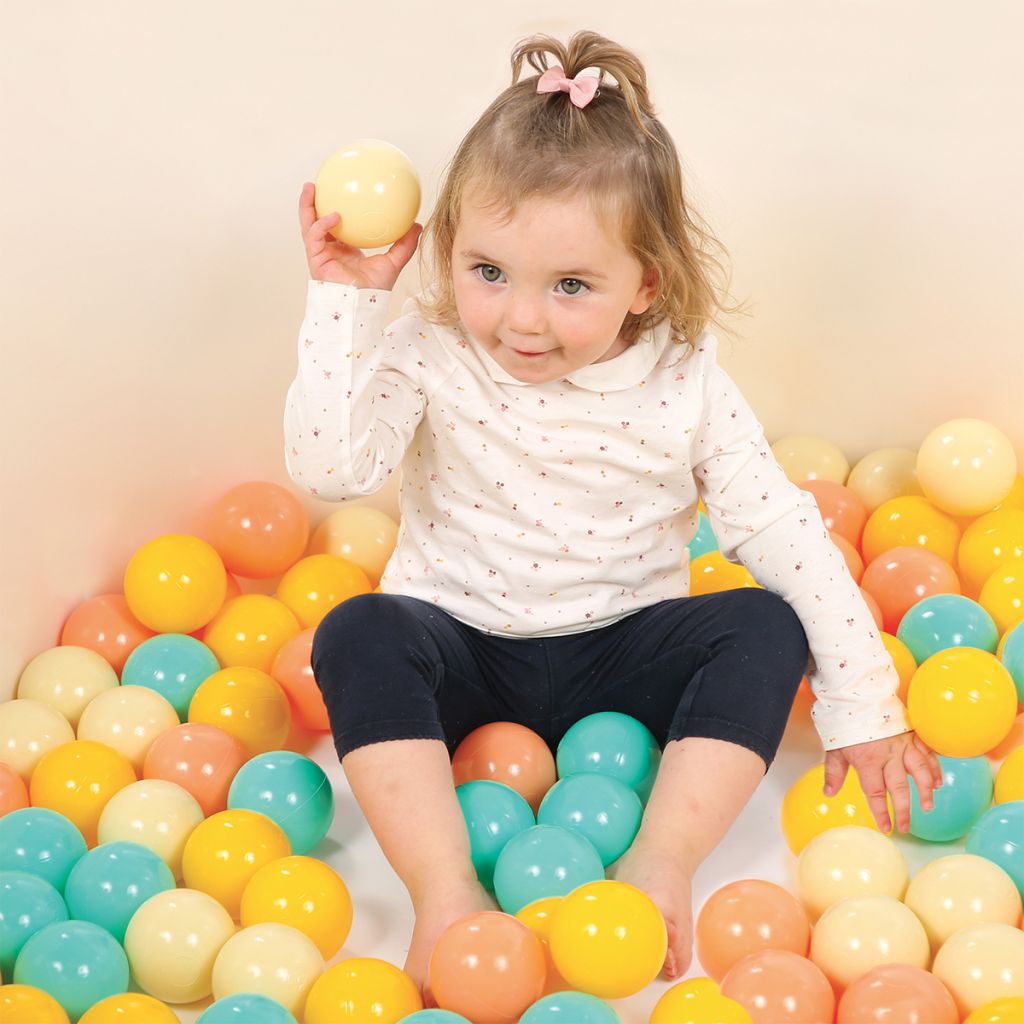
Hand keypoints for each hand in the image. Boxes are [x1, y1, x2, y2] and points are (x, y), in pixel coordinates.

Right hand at [299, 181, 422, 290]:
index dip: (335, 209)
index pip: (336, 226)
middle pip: (316, 222)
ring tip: (310, 187)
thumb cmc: (374, 290)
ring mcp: (321, 255)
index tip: (340, 191)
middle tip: (316, 184)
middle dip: (313, 203)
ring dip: (307, 206)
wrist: (362, 305)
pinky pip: (314, 237)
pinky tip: (334, 216)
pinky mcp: (316, 259)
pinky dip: (322, 225)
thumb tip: (417, 225)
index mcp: (344, 250)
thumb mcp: (393, 262)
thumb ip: (404, 245)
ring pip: (308, 225)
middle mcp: (330, 251)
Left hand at [823, 730, 942, 833]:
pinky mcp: (913, 734)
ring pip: (920, 772)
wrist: (859, 693)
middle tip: (906, 827)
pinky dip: (934, 769)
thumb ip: (834, 772)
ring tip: (928, 807)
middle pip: (899, 787)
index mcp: (868, 760)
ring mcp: (903, 744)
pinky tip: (938, 782)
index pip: (876, 792)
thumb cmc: (845, 720)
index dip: (881, 812)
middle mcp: (889, 755)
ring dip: (925, 791)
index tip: (886, 827)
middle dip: (904, 809)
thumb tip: (829, 793)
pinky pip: (927, 754)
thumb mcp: (834, 747)